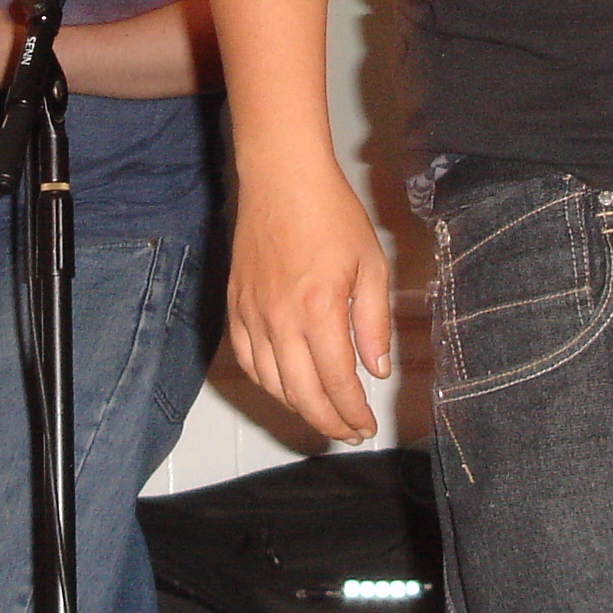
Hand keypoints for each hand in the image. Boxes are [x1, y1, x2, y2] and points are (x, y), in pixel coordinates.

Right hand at [225, 165, 392, 442]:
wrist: (282, 179)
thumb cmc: (331, 214)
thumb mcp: (371, 264)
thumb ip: (374, 322)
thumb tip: (376, 369)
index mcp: (319, 310)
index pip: (337, 382)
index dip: (352, 412)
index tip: (365, 426)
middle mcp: (281, 320)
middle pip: (301, 394)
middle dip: (327, 421)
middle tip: (347, 432)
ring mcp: (253, 314)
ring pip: (271, 383)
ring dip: (298, 407)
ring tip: (322, 413)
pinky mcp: (236, 305)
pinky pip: (247, 359)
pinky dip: (266, 382)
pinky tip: (285, 386)